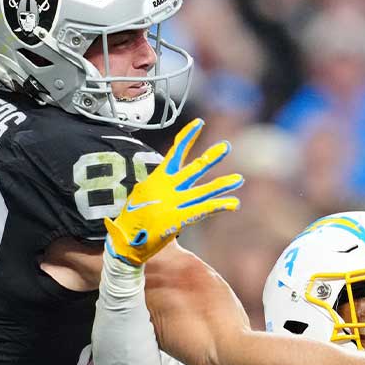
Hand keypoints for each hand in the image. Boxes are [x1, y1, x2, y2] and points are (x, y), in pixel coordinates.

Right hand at [105, 118, 242, 265]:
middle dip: (211, 157)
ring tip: (239, 179)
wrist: (125, 240)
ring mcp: (175, 203)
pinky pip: (204, 210)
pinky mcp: (179, 219)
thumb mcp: (143, 194)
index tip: (199, 123)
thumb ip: (158, 185)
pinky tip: (234, 203)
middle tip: (226, 146)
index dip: (187, 137)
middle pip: (194, 169)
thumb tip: (167, 178)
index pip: (175, 152)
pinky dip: (219, 206)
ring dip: (223, 184)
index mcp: (158, 179)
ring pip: (205, 191)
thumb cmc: (133, 218)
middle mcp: (168, 187)